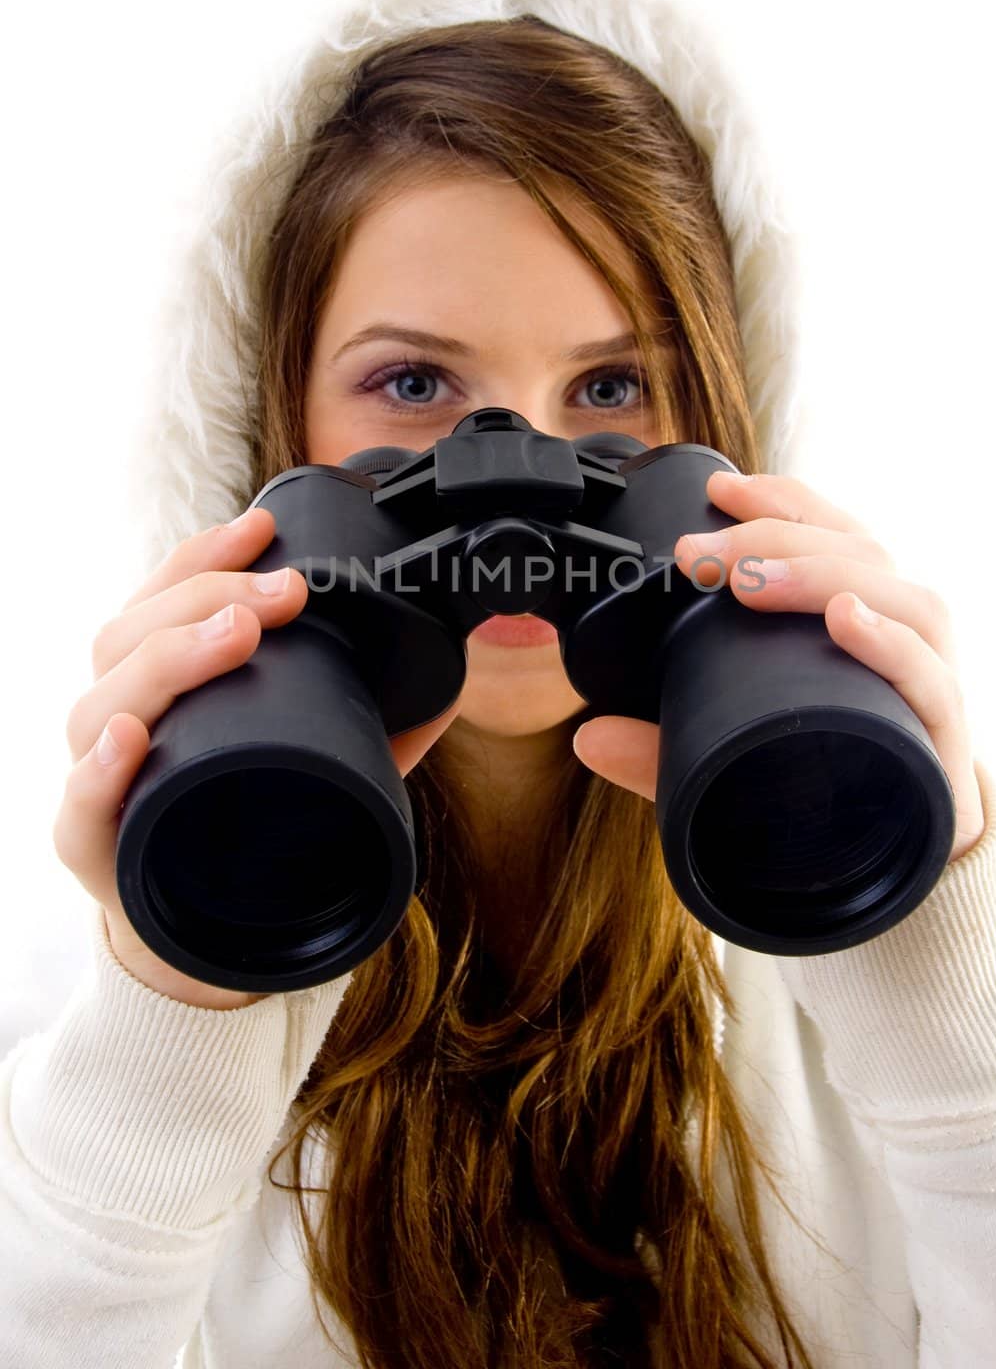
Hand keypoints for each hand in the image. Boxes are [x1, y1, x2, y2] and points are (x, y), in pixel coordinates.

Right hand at [54, 507, 462, 1007]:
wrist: (222, 937)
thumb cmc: (263, 827)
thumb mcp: (324, 757)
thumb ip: (377, 711)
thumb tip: (447, 663)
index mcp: (163, 682)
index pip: (164, 598)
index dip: (206, 555)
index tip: (264, 528)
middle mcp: (121, 720)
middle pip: (130, 637)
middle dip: (209, 597)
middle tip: (285, 593)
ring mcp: (104, 784)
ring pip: (101, 706)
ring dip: (167, 661)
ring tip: (235, 637)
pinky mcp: (99, 853)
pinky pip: (78, 811)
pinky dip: (100, 771)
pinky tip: (131, 740)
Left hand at [572, 469, 985, 862]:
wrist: (896, 879)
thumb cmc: (820, 796)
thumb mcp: (729, 760)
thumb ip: (662, 751)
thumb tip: (589, 737)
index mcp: (861, 622)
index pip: (835, 534)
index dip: (783, 500)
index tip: (721, 491)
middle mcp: (904, 641)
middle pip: (862, 555)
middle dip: (777, 538)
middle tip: (700, 553)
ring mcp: (930, 691)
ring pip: (906, 602)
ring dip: (825, 576)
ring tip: (754, 581)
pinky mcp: (944, 749)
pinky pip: (933, 685)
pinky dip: (893, 646)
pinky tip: (849, 621)